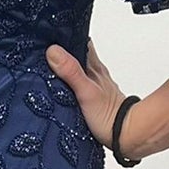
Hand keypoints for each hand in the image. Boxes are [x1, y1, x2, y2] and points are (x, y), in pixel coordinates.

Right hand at [45, 38, 141, 156]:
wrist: (124, 137)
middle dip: (63, 49)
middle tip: (43, 46)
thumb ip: (70, 71)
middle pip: (78, 54)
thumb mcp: (85, 91)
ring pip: (78, 69)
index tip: (51, 31)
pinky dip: (68, 81)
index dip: (67, 35)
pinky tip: (60, 85)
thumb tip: (54, 51)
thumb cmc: (108, 116)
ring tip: (47, 64)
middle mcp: (94, 74)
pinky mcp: (91, 99)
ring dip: (65, 65)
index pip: (81, 42)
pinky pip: (77, 83)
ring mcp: (94, 86)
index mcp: (94, 67)